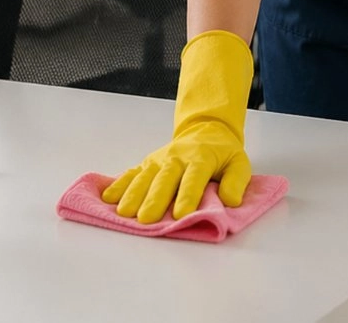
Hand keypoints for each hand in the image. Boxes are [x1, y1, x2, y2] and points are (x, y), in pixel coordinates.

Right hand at [102, 31, 252, 223]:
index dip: (188, 196)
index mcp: (201, 158)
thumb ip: (236, 181)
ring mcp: (159, 160)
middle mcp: (177, 158)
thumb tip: (231, 201)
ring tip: (124, 213)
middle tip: (146, 219)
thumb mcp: (239, 163)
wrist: (206, 129)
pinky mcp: (147, 163)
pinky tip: (108, 198)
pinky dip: (119, 184)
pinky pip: (132, 173)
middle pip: (164, 179)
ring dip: (133, 194)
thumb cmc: (222, 153)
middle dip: (155, 199)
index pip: (194, 178)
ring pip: (144, 176)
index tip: (181, 214)